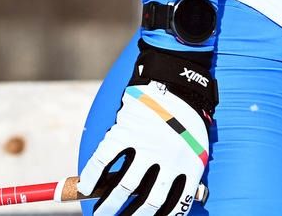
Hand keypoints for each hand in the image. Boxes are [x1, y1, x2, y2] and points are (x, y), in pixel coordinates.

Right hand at [80, 43, 216, 215]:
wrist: (176, 80)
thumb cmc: (186, 117)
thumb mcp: (196, 145)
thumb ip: (185, 171)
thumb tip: (181, 200)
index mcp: (190, 164)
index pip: (175, 206)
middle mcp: (169, 158)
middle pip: (148, 202)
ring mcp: (147, 145)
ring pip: (124, 187)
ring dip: (108, 206)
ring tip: (100, 213)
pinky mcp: (127, 131)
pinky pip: (104, 161)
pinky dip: (91, 178)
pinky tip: (85, 188)